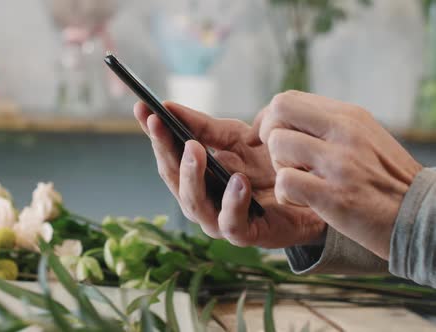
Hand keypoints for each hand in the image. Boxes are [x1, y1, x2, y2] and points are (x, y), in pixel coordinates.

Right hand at [134, 101, 326, 247]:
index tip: (142, 108)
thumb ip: (201, 126)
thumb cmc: (264, 165)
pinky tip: (238, 181)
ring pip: (194, 204)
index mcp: (193, 178)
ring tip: (195, 148)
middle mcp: (200, 200)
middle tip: (162, 124)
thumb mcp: (233, 138)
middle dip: (165, 150)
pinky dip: (232, 202)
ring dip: (192, 175)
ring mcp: (219, 220)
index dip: (153, 133)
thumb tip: (167, 105)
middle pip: (173, 178)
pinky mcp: (245, 234)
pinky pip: (232, 222)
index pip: (166, 155)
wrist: (306, 189)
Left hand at [251, 90, 422, 258]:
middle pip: (278, 111)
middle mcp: (344, 132)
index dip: (268, 118)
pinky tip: (303, 201)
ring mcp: (339, 163)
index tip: (266, 137)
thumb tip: (285, 118)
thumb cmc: (386, 180)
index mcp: (349, 116)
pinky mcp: (334, 195)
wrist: (420, 218)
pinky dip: (286, 194)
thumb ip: (329, 125)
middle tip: (281, 158)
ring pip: (278, 145)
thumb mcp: (364, 137)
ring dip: (279, 167)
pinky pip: (285, 182)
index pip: (288, 100)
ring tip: (299, 180)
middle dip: (267, 135)